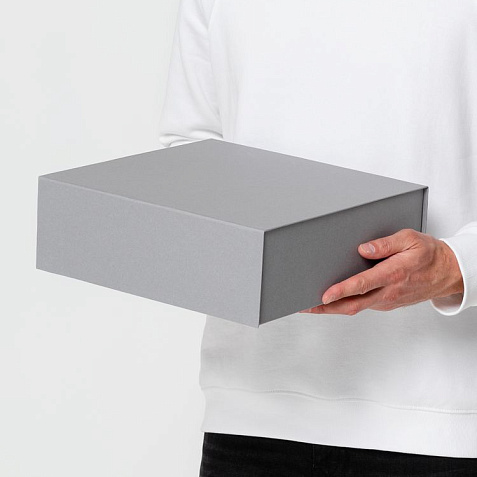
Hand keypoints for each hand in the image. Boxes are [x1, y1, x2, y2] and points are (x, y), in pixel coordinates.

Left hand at [300, 229, 463, 315]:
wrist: (447, 273)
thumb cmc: (428, 255)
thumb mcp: (410, 239)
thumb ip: (386, 244)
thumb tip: (364, 248)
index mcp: (393, 274)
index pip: (362, 284)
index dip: (342, 290)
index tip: (325, 294)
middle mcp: (388, 292)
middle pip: (353, 304)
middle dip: (327, 307)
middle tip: (305, 306)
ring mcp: (387, 301)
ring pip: (356, 307)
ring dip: (333, 308)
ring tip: (311, 304)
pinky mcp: (386, 303)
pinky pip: (363, 305)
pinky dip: (345, 305)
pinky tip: (333, 301)